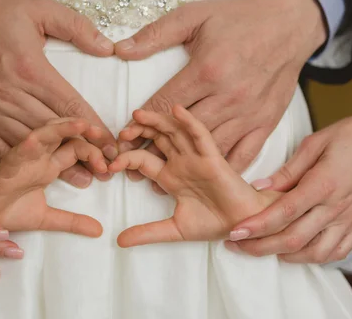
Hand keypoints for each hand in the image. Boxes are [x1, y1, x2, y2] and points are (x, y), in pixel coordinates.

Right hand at [0, 0, 117, 187]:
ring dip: (56, 165)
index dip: (95, 130)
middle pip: (54, 133)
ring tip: (82, 179)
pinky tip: (37, 175)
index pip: (71, 107)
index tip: (112, 146)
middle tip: (106, 170)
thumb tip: (109, 48)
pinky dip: (19, 163)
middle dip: (83, 152)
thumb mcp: (39, 8)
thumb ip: (76, 27)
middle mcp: (9, 94)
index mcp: (30, 69)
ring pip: (29, 146)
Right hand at [0, 119, 105, 237]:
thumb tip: (99, 229)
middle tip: (110, 150)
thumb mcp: (46, 218)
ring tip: (88, 126)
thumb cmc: (5, 213)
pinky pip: (27, 143)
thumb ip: (71, 221)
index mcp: (48, 165)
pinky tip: (55, 134)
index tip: (114, 165)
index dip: (97, 153)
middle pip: (69, 138)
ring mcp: (26, 156)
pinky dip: (44, 136)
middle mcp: (40, 157)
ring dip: (69, 128)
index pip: (77, 150)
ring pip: (50, 133)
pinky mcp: (11, 160)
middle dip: (90, 139)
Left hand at [109, 105, 280, 246]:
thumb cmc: (214, 223)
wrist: (242, 226)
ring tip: (138, 114)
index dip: (126, 158)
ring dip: (157, 121)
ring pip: (174, 132)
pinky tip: (176, 110)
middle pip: (156, 138)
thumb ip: (147, 232)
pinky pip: (200, 135)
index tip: (110, 165)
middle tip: (121, 130)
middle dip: (138, 131)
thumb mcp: (173, 229)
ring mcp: (196, 157)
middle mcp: (181, 162)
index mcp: (170, 176)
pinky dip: (189, 122)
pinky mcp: (213, 157)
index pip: (143, 159)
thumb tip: (118, 241)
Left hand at [115, 0, 325, 179]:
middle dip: (154, 149)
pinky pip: (243, 154)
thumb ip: (157, 34)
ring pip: (210, 148)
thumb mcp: (195, 16)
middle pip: (183, 133)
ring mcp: (249, 113)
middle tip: (132, 163)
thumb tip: (120, 50)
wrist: (291, 22)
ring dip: (183, 166)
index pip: (165, 105)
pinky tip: (204, 178)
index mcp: (207, 70)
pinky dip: (220, 168)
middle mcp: (228, 97)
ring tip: (158, 180)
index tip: (123, 136)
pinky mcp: (266, 123)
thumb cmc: (241, 17)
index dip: (140, 124)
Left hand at [228, 97, 351, 263]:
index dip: (257, 226)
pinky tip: (297, 250)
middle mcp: (337, 206)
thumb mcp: (313, 144)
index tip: (235, 233)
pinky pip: (337, 251)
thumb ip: (287, 171)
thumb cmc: (349, 135)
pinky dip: (314, 256)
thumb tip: (258, 188)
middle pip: (294, 239)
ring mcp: (351, 218)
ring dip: (286, 256)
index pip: (283, 213)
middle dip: (261, 247)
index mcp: (323, 183)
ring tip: (263, 248)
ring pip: (315, 252)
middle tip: (237, 245)